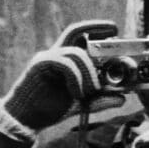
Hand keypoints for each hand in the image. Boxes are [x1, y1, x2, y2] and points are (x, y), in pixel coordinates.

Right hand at [2, 19, 118, 129]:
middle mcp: (55, 54)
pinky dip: (77, 78)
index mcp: (65, 59)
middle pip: (76, 33)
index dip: (96, 28)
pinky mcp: (40, 65)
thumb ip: (100, 100)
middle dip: (97, 32)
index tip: (114, 28)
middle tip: (115, 37)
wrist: (25, 119)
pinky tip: (77, 94)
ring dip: (90, 72)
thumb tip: (123, 98)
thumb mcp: (82, 104)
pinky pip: (65, 65)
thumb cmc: (50, 108)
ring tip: (92, 90)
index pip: (79, 35)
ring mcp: (47, 57)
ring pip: (76, 53)